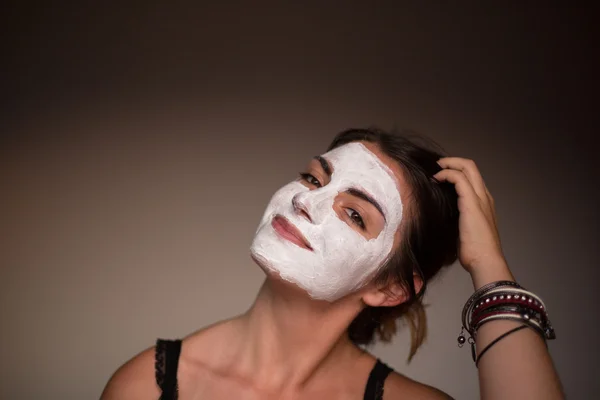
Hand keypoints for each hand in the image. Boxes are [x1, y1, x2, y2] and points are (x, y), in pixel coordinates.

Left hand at [434, 157, 513, 286]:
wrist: (485, 261)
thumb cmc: (474, 252)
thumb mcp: (464, 230)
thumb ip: (457, 219)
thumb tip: (441, 216)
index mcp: (484, 203)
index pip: (472, 177)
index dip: (456, 170)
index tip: (440, 174)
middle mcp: (484, 196)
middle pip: (471, 167)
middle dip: (452, 161)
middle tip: (435, 166)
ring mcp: (480, 198)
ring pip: (467, 168)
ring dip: (448, 164)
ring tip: (434, 170)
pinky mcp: (472, 202)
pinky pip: (459, 178)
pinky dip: (446, 174)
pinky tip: (435, 179)